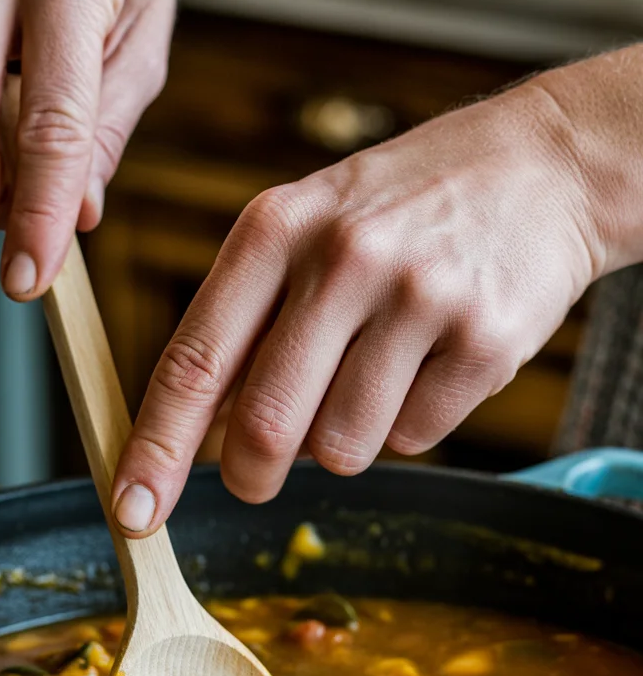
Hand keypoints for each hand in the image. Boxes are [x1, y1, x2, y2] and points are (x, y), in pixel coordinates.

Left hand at [111, 79, 605, 533]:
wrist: (544, 164)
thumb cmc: (404, 204)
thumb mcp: (308, 223)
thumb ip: (248, 320)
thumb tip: (200, 433)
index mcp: (276, 228)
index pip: (195, 360)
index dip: (156, 448)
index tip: (131, 510)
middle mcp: (343, 259)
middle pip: (267, 427)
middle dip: (251, 476)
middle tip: (257, 478)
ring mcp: (419, 298)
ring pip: (343, 448)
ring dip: (342, 443)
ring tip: (373, 374)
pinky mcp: (485, 340)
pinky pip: (416, 439)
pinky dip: (409, 424)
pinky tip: (429, 362)